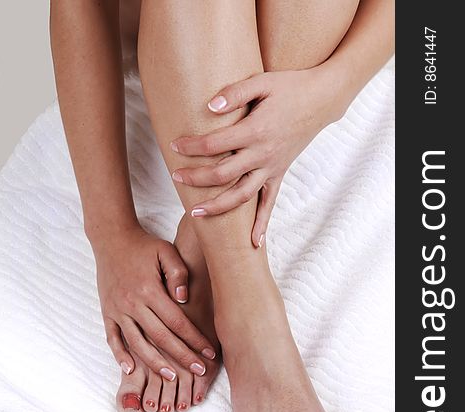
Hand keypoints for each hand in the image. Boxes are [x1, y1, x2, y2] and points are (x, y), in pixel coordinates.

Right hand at [92, 225, 215, 377]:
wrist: (111, 239)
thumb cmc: (144, 246)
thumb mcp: (166, 251)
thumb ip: (179, 273)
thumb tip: (184, 299)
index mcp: (149, 290)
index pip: (177, 322)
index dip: (195, 339)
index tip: (209, 352)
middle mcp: (132, 303)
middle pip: (161, 337)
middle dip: (182, 356)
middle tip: (198, 370)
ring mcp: (117, 310)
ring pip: (137, 343)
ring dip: (154, 362)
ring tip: (171, 376)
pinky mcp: (107, 312)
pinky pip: (112, 338)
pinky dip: (120, 355)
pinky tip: (131, 369)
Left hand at [170, 67, 345, 246]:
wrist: (322, 99)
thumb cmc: (289, 87)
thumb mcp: (262, 82)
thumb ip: (235, 92)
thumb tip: (208, 107)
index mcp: (255, 131)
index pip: (215, 144)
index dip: (192, 146)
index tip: (175, 145)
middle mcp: (263, 154)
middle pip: (223, 174)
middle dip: (196, 178)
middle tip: (175, 176)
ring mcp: (272, 168)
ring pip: (242, 195)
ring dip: (218, 206)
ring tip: (195, 212)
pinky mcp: (279, 174)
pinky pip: (269, 203)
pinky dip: (262, 224)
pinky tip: (254, 243)